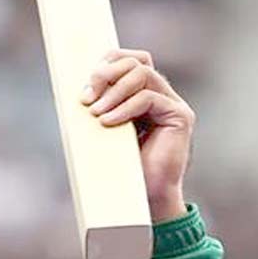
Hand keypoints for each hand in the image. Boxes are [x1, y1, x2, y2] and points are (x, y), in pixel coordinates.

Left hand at [81, 48, 194, 222]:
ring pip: (143, 75)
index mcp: (144, 94)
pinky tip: (108, 122)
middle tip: (87, 97)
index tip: (86, 83)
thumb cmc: (121, 167)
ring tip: (95, 112)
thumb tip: (78, 91)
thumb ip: (99, 108)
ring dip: (113, 91)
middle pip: (137, 61)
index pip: (131, 60)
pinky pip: (149, 98)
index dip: (109, 61)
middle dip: (107, 74)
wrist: (144, 197)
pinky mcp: (179, 116)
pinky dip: (125, 107)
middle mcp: (162, 94)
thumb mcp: (104, 130)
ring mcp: (172, 104)